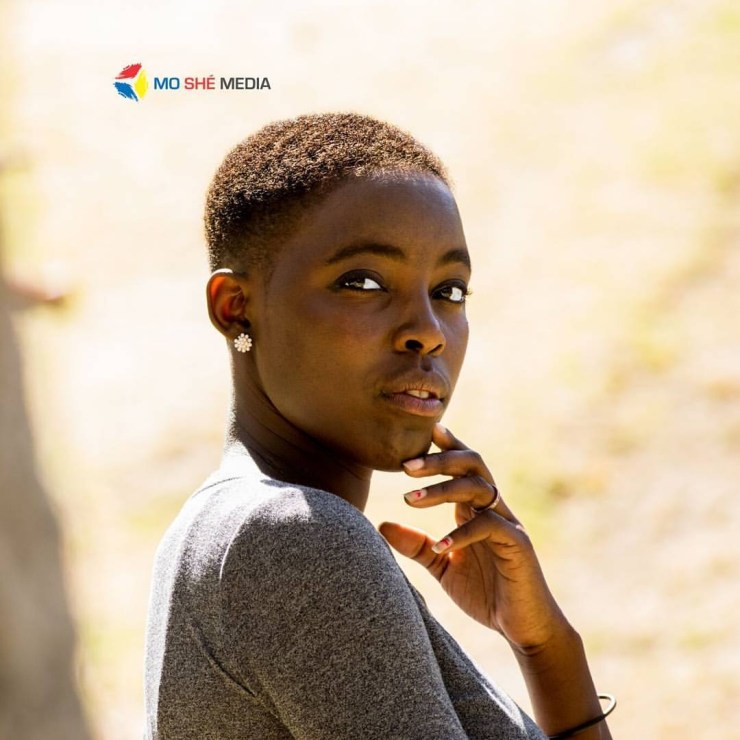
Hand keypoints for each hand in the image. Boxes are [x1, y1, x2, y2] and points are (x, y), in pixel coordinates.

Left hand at [379, 423, 568, 653]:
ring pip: (479, 489)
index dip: (447, 446)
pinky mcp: (518, 545)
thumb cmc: (486, 594)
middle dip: (439, 460)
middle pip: (472, 465)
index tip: (423, 432)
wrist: (523, 628)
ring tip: (410, 500)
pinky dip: (461, 534)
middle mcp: (493, 508)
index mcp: (475, 508)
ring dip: (442, 490)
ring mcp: (508, 524)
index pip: (463, 466)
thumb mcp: (442, 566)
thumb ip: (416, 545)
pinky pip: (489, 526)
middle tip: (405, 466)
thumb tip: (381, 525)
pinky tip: (439, 545)